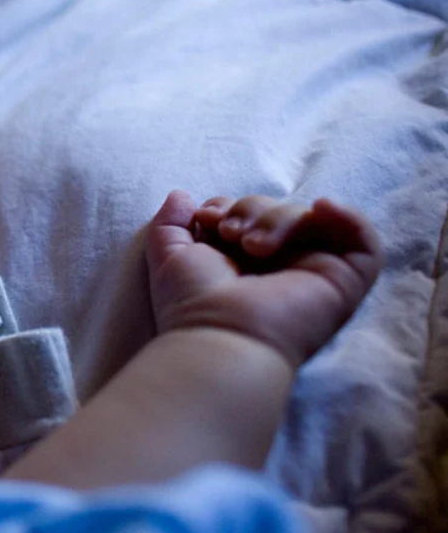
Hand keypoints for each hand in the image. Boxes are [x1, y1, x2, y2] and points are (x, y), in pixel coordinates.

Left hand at [145, 190, 381, 365]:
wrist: (219, 337)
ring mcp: (315, 274)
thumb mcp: (169, 257)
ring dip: (281, 218)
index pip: (250, 213)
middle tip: (232, 234)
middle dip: (253, 209)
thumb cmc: (192, 305)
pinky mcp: (345, 283)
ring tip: (252, 245)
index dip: (230, 205)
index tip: (207, 218)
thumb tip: (181, 195)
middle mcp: (281, 267)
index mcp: (244, 262)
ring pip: (311, 219)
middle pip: (280, 210)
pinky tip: (322, 207)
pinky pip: (363, 241)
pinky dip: (348, 217)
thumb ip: (170, 224)